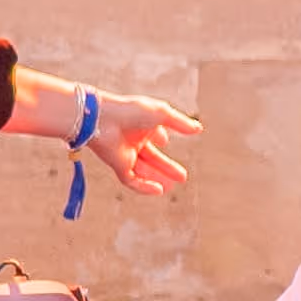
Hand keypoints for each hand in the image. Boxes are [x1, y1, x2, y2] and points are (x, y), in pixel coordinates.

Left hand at [79, 91, 204, 196]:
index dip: (159, 137)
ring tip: (174, 185)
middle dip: (166, 167)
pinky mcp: (117, 165)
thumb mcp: (161, 113)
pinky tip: (159, 190)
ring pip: (143, 171)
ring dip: (158, 178)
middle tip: (183, 177)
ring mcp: (125, 153)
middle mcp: (132, 140)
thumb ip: (180, 122)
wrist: (102, 119)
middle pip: (152, 157)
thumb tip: (199, 129)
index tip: (164, 141)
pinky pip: (131, 180)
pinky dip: (144, 187)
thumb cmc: (130, 111)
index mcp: (140, 124)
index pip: (151, 134)